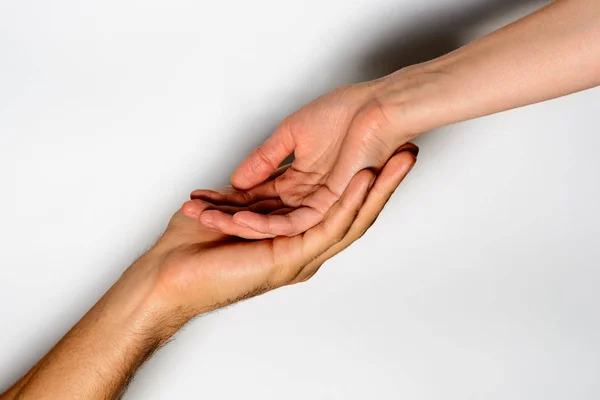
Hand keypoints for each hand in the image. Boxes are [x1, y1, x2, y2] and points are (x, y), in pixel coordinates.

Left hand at [145, 149, 415, 319]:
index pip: (337, 206)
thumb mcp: (230, 207)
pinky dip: (346, 203)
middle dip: (384, 184)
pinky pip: (326, 228)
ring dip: (376, 191)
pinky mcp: (289, 261)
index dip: (363, 181)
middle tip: (410, 155)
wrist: (165, 277)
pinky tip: (363, 179)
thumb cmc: (192, 247)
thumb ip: (252, 194)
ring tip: (400, 162)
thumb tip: (257, 176)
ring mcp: (300, 258)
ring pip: (349, 221)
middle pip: (354, 213)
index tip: (382, 152)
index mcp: (292, 238)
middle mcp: (303, 249)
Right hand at [185, 78, 421, 237]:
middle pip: (261, 217)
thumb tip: (238, 178)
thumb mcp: (290, 135)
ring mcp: (320, 207)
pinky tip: (238, 220)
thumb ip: (264, 158)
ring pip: (272, 226)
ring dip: (237, 223)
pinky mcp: (332, 208)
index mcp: (301, 185)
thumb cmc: (344, 114)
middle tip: (193, 219)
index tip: (201, 203)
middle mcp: (308, 201)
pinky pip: (293, 224)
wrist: (377, 109)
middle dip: (225, 219)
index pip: (259, 200)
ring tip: (205, 220)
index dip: (229, 201)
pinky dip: (265, 223)